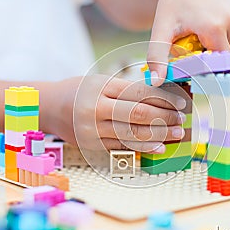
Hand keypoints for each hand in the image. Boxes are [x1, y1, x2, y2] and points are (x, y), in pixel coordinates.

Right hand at [43, 75, 186, 152]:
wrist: (48, 107)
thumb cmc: (78, 90)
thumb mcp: (100, 82)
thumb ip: (126, 90)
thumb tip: (160, 97)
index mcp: (100, 87)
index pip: (139, 93)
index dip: (164, 99)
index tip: (181, 102)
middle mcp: (95, 108)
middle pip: (138, 114)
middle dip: (164, 117)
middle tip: (181, 119)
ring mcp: (92, 129)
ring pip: (132, 134)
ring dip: (158, 135)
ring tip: (176, 134)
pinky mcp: (92, 144)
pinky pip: (122, 147)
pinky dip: (142, 147)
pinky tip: (158, 147)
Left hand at [147, 0, 229, 85]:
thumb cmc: (170, 5)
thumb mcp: (161, 31)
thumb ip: (157, 57)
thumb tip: (156, 82)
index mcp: (215, 27)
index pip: (219, 64)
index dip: (206, 69)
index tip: (192, 65)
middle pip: (225, 57)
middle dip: (210, 59)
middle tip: (193, 48)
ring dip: (217, 50)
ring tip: (199, 37)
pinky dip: (222, 39)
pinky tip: (207, 29)